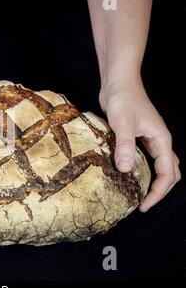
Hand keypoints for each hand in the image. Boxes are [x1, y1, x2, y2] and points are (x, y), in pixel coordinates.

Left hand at [100, 76, 180, 211]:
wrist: (118, 82)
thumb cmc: (123, 98)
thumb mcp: (122, 123)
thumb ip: (125, 146)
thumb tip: (127, 169)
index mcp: (161, 140)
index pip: (167, 173)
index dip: (158, 192)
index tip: (144, 205)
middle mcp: (158, 141)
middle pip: (169, 172)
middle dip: (159, 190)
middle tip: (143, 204)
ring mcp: (149, 138)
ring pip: (158, 165)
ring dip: (152, 180)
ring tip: (137, 194)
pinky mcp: (137, 136)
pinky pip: (145, 157)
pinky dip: (141, 169)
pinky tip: (126, 174)